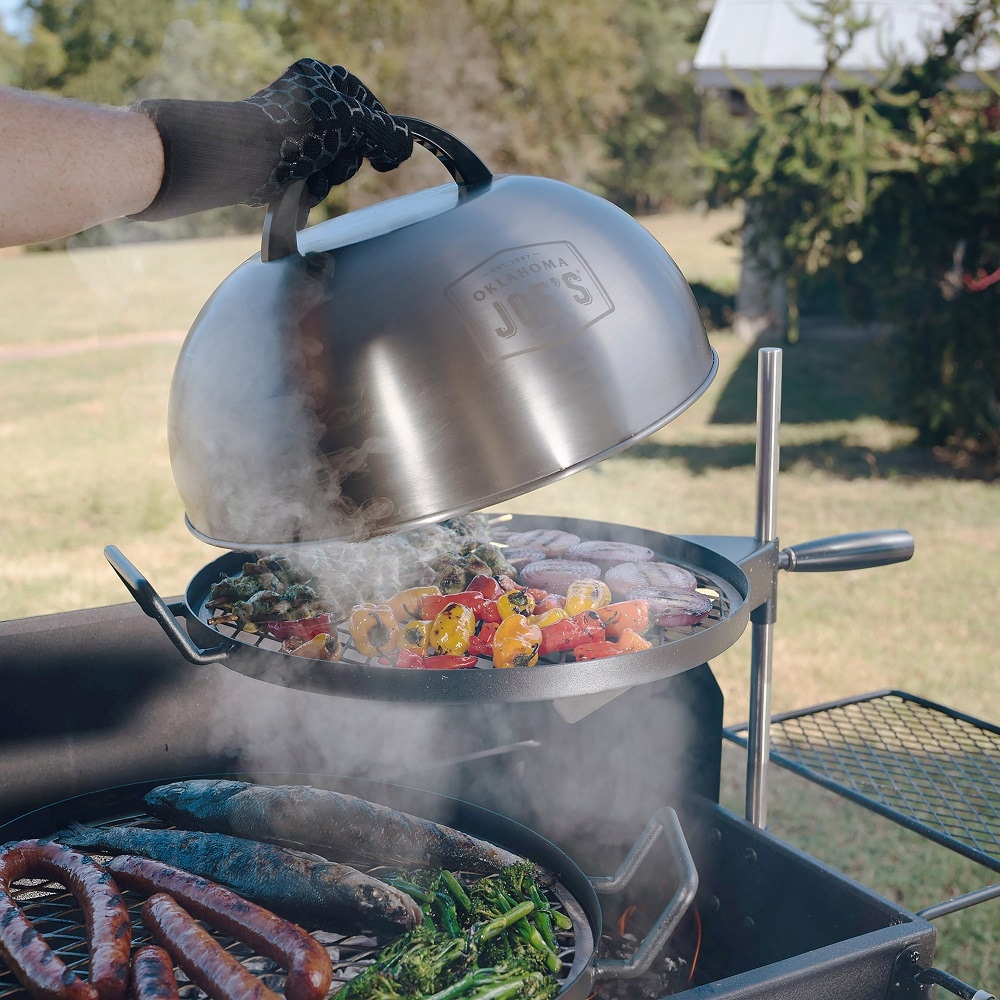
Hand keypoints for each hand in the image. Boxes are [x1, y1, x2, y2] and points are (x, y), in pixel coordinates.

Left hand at [131, 59, 412, 221]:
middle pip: (354, 139)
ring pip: (336, 162)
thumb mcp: (351, 123)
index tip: (386, 160)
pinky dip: (314, 186)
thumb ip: (384, 133)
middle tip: (336, 161)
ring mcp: (297, 133)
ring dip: (331, 176)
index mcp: (322, 79)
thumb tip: (406, 145)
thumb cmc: (297, 131)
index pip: (369, 106)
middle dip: (348, 158)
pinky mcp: (287, 161)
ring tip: (314, 176)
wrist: (248, 158)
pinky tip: (303, 187)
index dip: (381, 134)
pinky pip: (316, 177)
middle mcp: (309, 102)